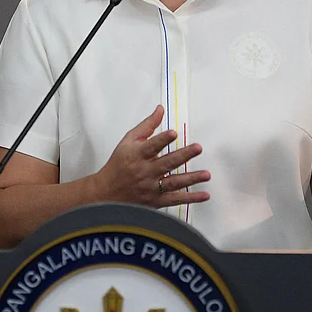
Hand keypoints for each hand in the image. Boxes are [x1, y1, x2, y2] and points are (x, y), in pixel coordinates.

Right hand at [94, 105, 210, 206]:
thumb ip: (147, 126)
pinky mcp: (155, 201)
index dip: (162, 139)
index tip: (173, 133)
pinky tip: (204, 195)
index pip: (151, 146)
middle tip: (197, 148)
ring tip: (206, 174)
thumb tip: (160, 110)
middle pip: (166, 163)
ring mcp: (151, 188)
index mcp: (137, 155)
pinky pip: (175, 200)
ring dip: (191, 179)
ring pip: (173, 183)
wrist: (106, 193)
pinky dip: (190, 198)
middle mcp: (145, 171)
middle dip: (183, 155)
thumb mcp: (128, 141)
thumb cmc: (119, 164)